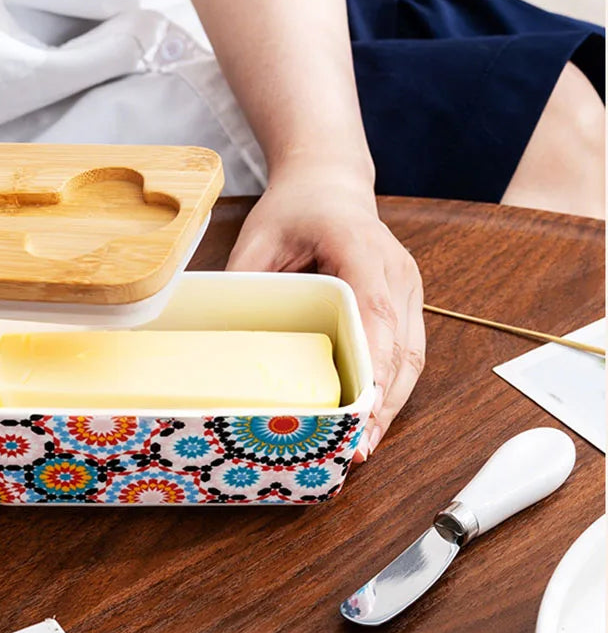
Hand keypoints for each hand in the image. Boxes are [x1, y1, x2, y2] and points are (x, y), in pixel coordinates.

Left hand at [227, 164, 424, 460]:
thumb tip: (220, 341)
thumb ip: (245, 283)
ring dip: (392, 403)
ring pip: (411, 355)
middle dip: (384, 401)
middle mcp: (395, 269)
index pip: (374, 308)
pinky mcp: (404, 301)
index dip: (373, 362)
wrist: (329, 185)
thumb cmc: (294, 209)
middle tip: (358, 447)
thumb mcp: (258, 237)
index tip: (364, 408)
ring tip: (365, 445)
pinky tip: (372, 417)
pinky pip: (407, 351)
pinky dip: (392, 388)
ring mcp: (407, 286)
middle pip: (401, 344)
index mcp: (359, 244)